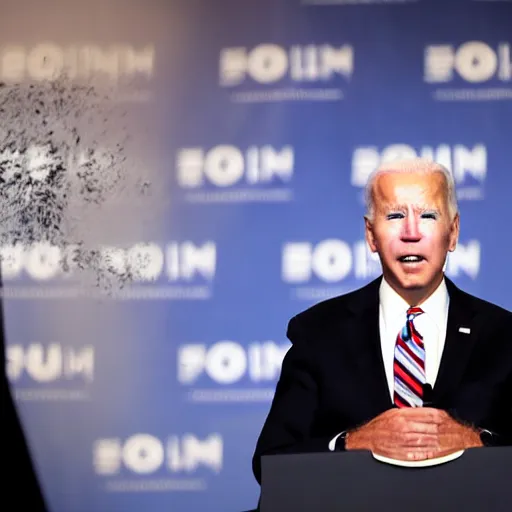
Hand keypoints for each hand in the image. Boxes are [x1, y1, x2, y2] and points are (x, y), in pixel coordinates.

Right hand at [345, 408, 481, 460]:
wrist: (367, 438)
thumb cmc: (379, 425)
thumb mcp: (393, 413)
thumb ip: (409, 413)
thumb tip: (426, 413)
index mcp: (402, 416)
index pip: (428, 414)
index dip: (440, 415)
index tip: (447, 416)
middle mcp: (404, 428)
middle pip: (431, 428)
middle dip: (443, 429)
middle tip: (452, 429)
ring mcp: (405, 442)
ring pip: (429, 441)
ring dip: (439, 441)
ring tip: (448, 440)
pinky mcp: (404, 454)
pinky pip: (422, 453)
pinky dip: (431, 452)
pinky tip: (437, 451)